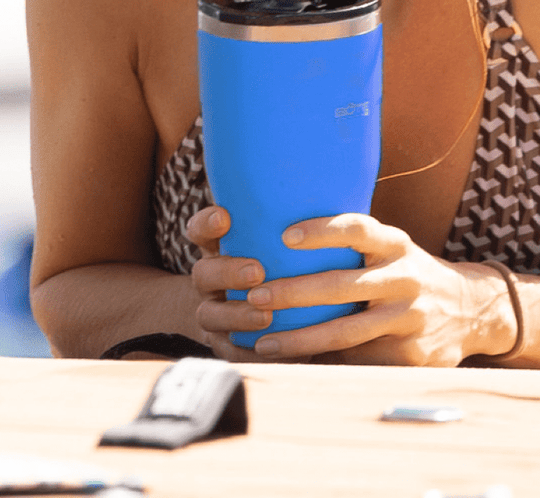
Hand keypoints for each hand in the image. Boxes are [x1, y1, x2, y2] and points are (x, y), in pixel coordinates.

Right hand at [185, 206, 309, 362]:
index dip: (207, 223)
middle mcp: (211, 278)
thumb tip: (338, 187)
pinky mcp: (226, 345)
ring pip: (210, 314)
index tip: (225, 217)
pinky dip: (248, 351)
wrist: (271, 314)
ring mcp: (214, 312)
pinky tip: (269, 351)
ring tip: (265, 316)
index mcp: (221, 247)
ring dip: (237, 315)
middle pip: (203, 273)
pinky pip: (230, 351)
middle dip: (228, 271)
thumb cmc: (289, 263)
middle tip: (257, 271)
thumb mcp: (288, 241)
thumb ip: (296, 222)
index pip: (201, 229)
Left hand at [239, 213, 518, 365]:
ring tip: (262, 340)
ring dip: (300, 338)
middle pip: (343, 285)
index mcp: (396, 244)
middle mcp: (405, 277)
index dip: (323, 230)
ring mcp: (410, 317)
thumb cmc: (408, 274)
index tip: (285, 235)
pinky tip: (293, 364)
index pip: (358, 229)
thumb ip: (355, 247)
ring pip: (346, 332)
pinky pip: (358, 360)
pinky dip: (323, 363)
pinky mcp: (411, 355)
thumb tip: (282, 241)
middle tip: (255, 296)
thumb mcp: (393, 250)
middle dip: (294, 292)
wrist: (472, 309)